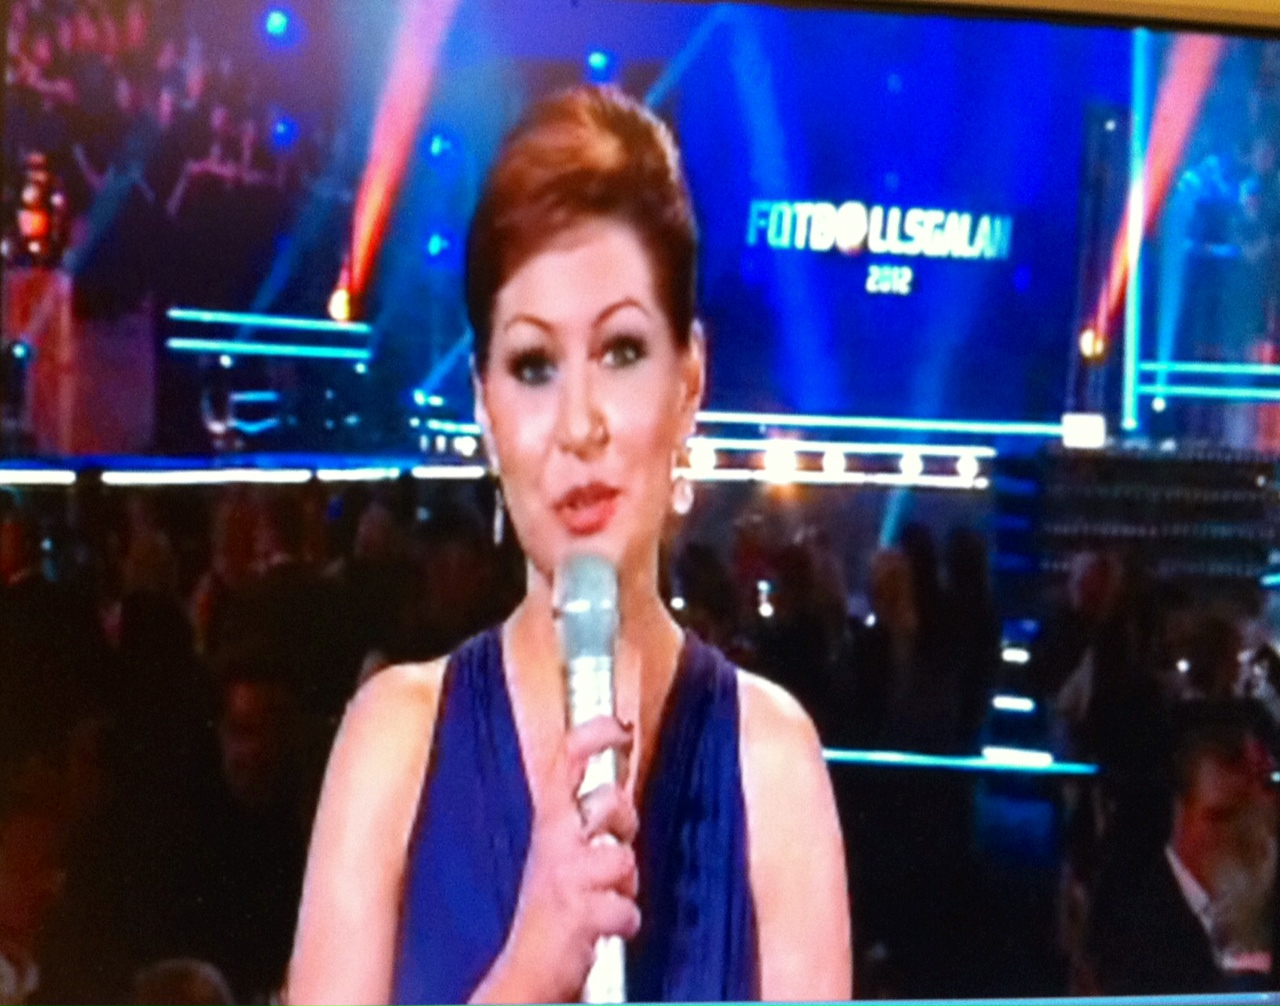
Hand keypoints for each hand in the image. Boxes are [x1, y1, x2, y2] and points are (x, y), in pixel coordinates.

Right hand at [473, 716, 638, 1003]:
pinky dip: (625, 923)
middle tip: (617, 841)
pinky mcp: (579, 914)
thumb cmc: (554, 902)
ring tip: (605, 897)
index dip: (596, 734)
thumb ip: (586, 818)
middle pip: (609, 800)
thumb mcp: (560, 849)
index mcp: (549, 820)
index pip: (567, 759)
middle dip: (626, 821)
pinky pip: (628, 909)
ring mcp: (565, 876)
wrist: (527, 964)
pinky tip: (605, 928)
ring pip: (624, 858)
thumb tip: (621, 792)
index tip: (620, 728)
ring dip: (626, 884)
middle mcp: (554, 840)